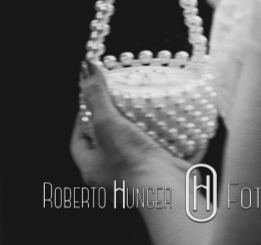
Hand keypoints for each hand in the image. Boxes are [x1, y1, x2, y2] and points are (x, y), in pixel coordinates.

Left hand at [72, 61, 182, 188]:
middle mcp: (113, 178)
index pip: (79, 140)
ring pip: (140, 150)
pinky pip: (169, 155)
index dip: (83, 118)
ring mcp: (139, 178)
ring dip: (147, 131)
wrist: (167, 190)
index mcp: (92, 169)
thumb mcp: (106, 123)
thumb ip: (96, 97)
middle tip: (123, 102)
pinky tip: (181, 124)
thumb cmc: (131, 162)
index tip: (92, 100)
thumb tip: (87, 71)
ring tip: (151, 109)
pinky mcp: (163, 176)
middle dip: (116, 124)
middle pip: (109, 145)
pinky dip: (176, 140)